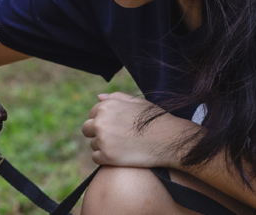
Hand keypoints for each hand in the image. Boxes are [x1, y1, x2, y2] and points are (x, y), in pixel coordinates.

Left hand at [81, 92, 199, 168]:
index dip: (103, 121)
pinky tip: (121, 156)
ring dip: (103, 146)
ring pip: (93, 144)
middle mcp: (101, 122)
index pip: (92, 114)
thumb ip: (116, 98)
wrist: (169, 140)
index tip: (115, 127)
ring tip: (123, 146)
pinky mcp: (107, 156)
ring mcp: (103, 140)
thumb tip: (98, 97)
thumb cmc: (155, 120)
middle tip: (116, 139)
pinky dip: (105, 159)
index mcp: (106, 106)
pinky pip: (96, 158)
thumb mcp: (137, 102)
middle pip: (86, 129)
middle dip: (97, 133)